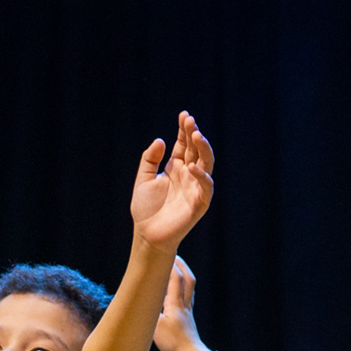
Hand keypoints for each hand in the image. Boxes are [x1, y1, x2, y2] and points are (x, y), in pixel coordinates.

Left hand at [132, 113, 214, 250]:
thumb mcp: (143, 178)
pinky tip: (192, 166)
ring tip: (197, 135)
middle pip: (197, 150)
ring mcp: (195, 188)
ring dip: (204, 149)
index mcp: (176, 168)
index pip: (184, 145)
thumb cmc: (146, 209)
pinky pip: (206, 187)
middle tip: (190, 121)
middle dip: (195, 135)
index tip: (184, 115)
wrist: (147, 234)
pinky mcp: (199, 204)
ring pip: (206, 164)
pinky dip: (202, 176)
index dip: (184, 130)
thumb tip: (161, 140)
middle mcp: (188, 175)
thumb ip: (150, 159)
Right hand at [154, 255, 205, 350]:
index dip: (169, 263)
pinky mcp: (188, 320)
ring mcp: (188, 312)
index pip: (173, 278)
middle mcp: (184, 305)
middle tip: (173, 254)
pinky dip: (183, 289)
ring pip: (189, 288)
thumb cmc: (173, 343)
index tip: (163, 250)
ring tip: (176, 269)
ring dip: (183, 275)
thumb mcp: (155, 327)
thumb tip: (135, 301)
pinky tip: (177, 294)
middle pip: (187, 279)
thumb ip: (146, 312)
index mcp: (175, 304)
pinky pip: (188, 298)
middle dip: (180, 265)